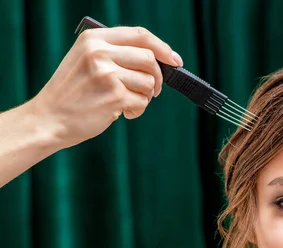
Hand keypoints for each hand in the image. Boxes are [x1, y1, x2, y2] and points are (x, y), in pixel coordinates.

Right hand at [27, 25, 183, 148]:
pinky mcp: (114, 96)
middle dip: (157, 77)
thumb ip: (115, 54)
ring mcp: (107, 74)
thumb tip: (157, 59)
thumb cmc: (72, 93)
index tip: (174, 60)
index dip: (162, 47)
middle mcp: (99, 52)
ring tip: (128, 103)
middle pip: (149, 58)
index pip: (140, 34)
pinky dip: (137, 110)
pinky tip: (123, 113)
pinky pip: (142, 101)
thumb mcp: (86, 61)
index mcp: (93, 39)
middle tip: (153, 90)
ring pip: (148, 81)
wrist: (49, 119)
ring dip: (145, 96)